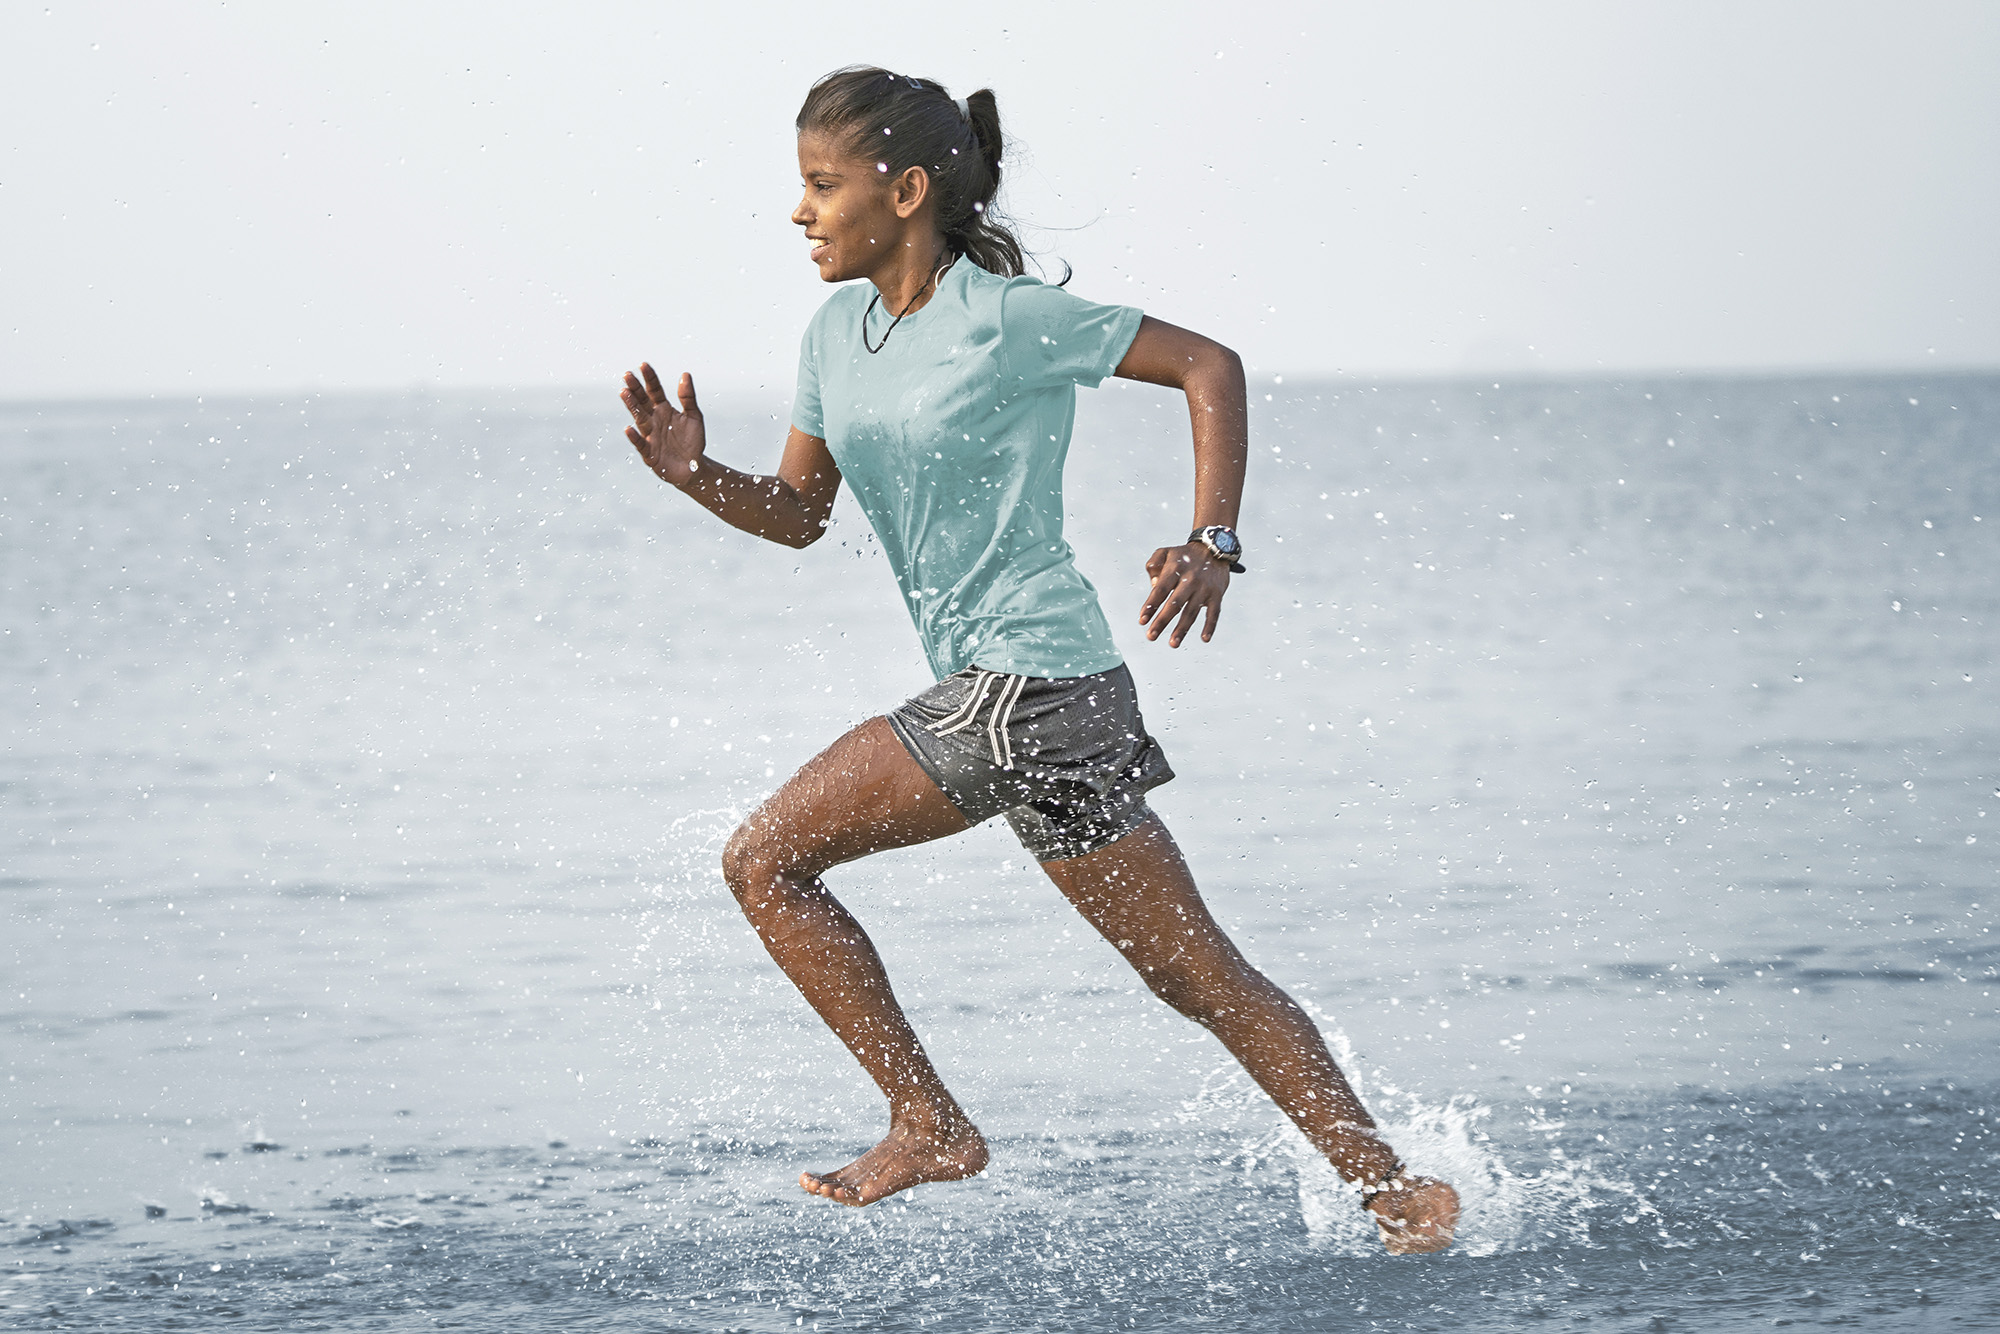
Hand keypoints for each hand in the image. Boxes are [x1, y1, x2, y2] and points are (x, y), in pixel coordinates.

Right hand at [620, 362, 705, 484]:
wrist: (693, 467)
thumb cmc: (692, 441)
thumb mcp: (694, 417)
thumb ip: (688, 397)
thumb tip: (685, 374)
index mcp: (664, 409)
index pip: (654, 390)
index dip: (649, 378)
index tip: (643, 365)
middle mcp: (654, 420)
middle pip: (642, 402)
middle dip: (635, 389)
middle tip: (627, 375)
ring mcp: (650, 436)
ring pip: (639, 419)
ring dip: (632, 406)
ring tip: (624, 392)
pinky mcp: (650, 453)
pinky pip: (641, 444)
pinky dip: (635, 437)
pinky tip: (629, 428)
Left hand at [1140, 542, 1229, 646]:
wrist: (1215, 547)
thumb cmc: (1184, 555)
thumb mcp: (1165, 552)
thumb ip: (1153, 565)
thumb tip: (1153, 587)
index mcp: (1174, 569)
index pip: (1160, 590)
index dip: (1151, 606)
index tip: (1142, 620)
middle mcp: (1189, 579)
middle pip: (1174, 604)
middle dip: (1162, 621)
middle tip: (1151, 636)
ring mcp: (1204, 588)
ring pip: (1192, 611)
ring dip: (1182, 629)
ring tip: (1173, 643)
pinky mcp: (1217, 594)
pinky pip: (1214, 612)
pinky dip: (1210, 626)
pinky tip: (1204, 638)